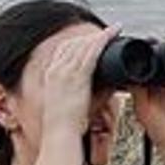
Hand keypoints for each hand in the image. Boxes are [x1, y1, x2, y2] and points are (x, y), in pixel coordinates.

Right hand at [32, 26, 114, 143]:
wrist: (60, 134)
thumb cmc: (66, 125)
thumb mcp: (70, 103)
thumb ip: (84, 92)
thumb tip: (106, 84)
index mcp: (51, 75)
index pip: (64, 50)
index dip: (79, 42)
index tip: (91, 39)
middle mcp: (56, 70)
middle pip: (74, 43)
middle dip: (90, 36)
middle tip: (106, 32)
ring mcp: (66, 72)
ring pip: (84, 45)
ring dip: (99, 35)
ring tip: (113, 30)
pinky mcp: (78, 77)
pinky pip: (92, 52)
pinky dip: (103, 40)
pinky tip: (112, 33)